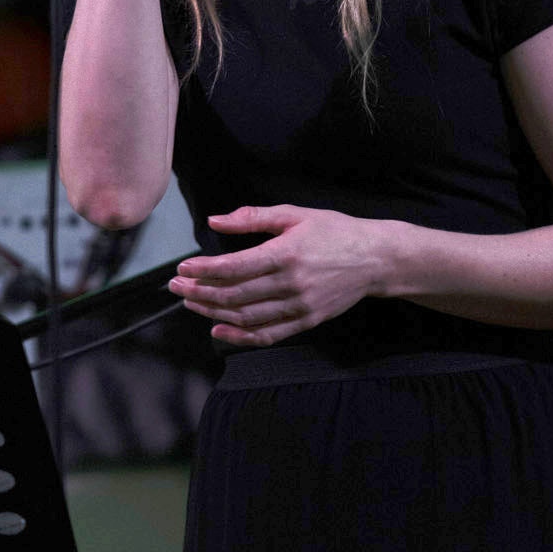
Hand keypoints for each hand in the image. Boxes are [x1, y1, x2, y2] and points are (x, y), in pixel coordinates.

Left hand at [168, 205, 387, 345]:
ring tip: (191, 302)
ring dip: (213, 312)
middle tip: (176, 286)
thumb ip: (253, 218)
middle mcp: (291, 284)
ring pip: (246, 317)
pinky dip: (239, 337)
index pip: (234, 267)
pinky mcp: (306, 321)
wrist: (376, 260)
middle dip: (200, 292)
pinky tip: (218, 329)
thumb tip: (215, 221)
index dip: (203, 270)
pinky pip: (267, 335)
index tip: (183, 267)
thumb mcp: (295, 214)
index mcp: (286, 253)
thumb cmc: (335, 232)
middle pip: (234, 295)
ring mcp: (299, 306)